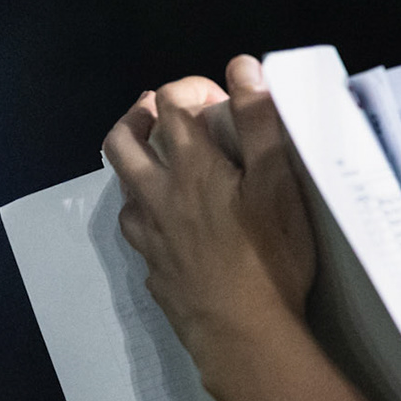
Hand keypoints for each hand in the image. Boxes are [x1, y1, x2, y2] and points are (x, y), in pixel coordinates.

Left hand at [101, 55, 315, 356]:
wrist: (244, 334)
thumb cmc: (270, 256)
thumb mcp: (278, 182)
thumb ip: (261, 122)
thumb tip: (243, 67)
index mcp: (192, 167)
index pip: (172, 105)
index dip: (189, 88)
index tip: (216, 95)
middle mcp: (160, 196)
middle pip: (122, 144)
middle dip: (135, 118)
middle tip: (155, 112)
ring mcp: (152, 238)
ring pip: (124, 192)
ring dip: (135, 170)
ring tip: (156, 169)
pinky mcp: (156, 273)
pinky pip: (140, 236)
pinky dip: (147, 219)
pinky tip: (165, 228)